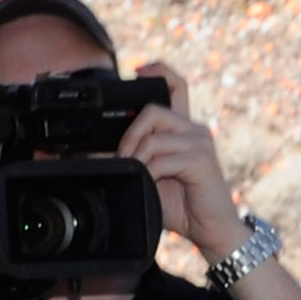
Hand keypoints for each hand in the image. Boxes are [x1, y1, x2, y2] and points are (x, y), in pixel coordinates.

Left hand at [117, 61, 244, 265]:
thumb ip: (126, 160)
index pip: (176, 85)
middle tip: (124, 158)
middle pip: (154, 108)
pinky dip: (149, 172)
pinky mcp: (201, 159)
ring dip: (137, 155)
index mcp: (184, 129)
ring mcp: (200, 142)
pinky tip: (152, 183)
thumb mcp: (147, 177)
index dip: (158, 70)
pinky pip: (162, 157)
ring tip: (138, 175)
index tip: (138, 70)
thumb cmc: (182, 205)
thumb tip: (90, 152)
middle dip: (130, 133)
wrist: (210, 230)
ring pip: (154, 134)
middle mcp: (194, 130)